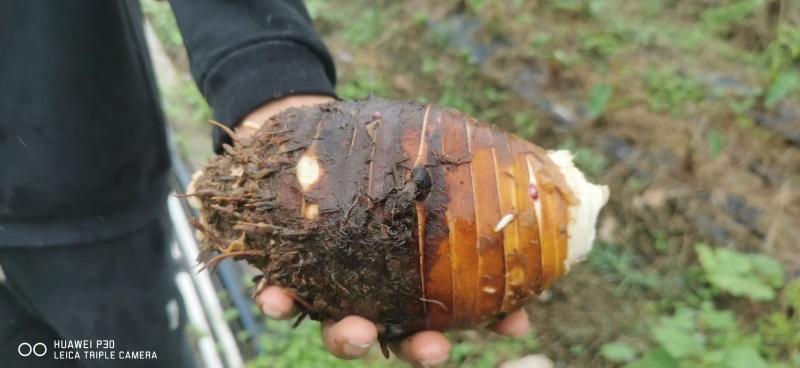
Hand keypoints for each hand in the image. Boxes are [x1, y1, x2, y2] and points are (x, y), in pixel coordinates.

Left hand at [239, 95, 531, 365]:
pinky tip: (276, 298)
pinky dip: (278, 301)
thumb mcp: (429, 162)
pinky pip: (278, 293)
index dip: (488, 322)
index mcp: (412, 277)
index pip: (456, 308)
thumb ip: (468, 178)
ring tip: (358, 333)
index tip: (514, 328)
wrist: (315, 139)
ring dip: (350, 339)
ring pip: (340, 329)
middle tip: (433, 349)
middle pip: (400, 335)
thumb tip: (547, 171)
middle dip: (419, 349)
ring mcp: (330, 285)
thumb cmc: (381, 159)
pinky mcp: (285, 268)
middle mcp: (375, 292)